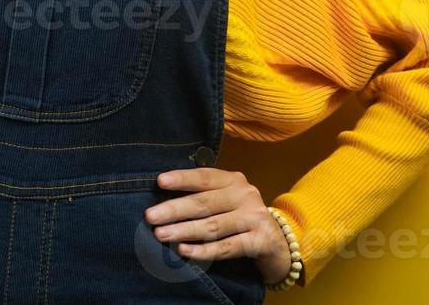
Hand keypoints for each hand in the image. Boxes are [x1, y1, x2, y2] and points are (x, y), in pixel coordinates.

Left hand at [144, 168, 294, 284]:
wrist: (277, 242)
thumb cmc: (240, 217)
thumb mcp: (226, 199)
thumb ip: (203, 196)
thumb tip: (162, 199)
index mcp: (234, 180)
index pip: (205, 177)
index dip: (182, 178)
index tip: (160, 182)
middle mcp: (245, 195)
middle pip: (205, 202)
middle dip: (175, 210)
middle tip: (150, 216)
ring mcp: (254, 218)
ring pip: (213, 226)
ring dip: (184, 231)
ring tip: (161, 234)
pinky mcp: (260, 241)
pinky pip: (227, 247)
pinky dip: (204, 251)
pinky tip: (185, 251)